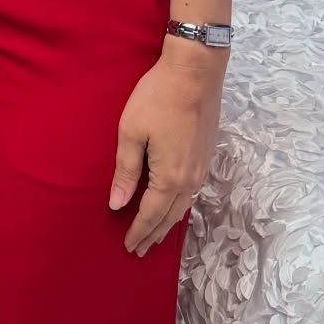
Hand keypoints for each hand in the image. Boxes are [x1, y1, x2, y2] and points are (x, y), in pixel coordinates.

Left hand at [109, 40, 224, 254]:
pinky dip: (180, 206)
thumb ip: (126, 171)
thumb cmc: (156, 98)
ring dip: (168, 222)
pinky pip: (192, 193)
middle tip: (140, 249)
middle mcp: (190, 179)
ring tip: (155, 234)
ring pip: (184, 206)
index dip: (138, 231)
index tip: (128, 246)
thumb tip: (116, 204)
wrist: (195, 73)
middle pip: (170, 216)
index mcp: (169, 177)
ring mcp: (202, 168)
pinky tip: (174, 205)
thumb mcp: (131, 132)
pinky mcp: (207, 156)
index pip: (151, 214)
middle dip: (153, 234)